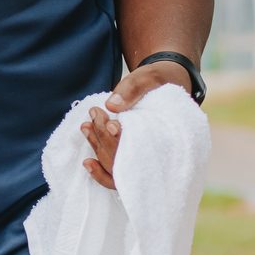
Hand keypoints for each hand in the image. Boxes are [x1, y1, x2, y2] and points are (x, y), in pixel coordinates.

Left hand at [80, 60, 192, 189]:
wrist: (169, 83)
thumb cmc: (161, 80)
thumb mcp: (149, 77)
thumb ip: (133, 89)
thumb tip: (111, 106)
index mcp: (168, 137)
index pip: (142, 150)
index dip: (122, 141)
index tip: (111, 125)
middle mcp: (158, 154)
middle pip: (126, 160)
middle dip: (105, 139)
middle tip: (95, 114)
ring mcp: (145, 159)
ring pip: (119, 168)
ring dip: (99, 148)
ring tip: (86, 127)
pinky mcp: (134, 159)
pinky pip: (118, 177)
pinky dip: (101, 173)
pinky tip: (87, 162)